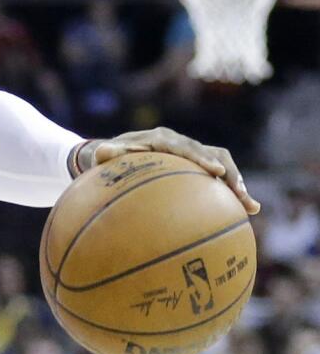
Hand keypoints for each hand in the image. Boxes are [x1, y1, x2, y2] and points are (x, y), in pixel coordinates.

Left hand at [83, 128, 259, 214]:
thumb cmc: (107, 158)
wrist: (113, 156)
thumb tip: (103, 151)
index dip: (201, 157)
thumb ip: (105, 154)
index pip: (184, 146)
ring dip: (236, 184)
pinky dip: (230, 193)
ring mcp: (190, 154)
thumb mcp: (103, 156)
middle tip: (240, 193)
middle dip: (229, 173)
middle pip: (211, 154)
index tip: (216, 172)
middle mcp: (179, 143)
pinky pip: (217, 178)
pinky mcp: (195, 167)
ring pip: (221, 165)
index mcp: (160, 138)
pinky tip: (244, 214)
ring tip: (250, 208)